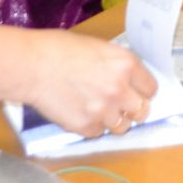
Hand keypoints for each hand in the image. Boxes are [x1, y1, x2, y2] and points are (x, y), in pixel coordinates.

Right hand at [21, 30, 157, 137]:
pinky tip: (80, 112)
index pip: (151, 89)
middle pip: (142, 111)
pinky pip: (98, 133)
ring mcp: (104, 111)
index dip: (142, 91)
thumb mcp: (98, 48)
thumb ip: (117, 66)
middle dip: (133, 109)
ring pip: (122, 127)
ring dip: (114, 120)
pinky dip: (92, 126)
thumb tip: (127, 80)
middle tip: (121, 105)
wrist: (32, 66)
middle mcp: (120, 90)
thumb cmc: (60, 49)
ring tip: (98, 110)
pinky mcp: (85, 127)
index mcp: (125, 65)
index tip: (136, 92)